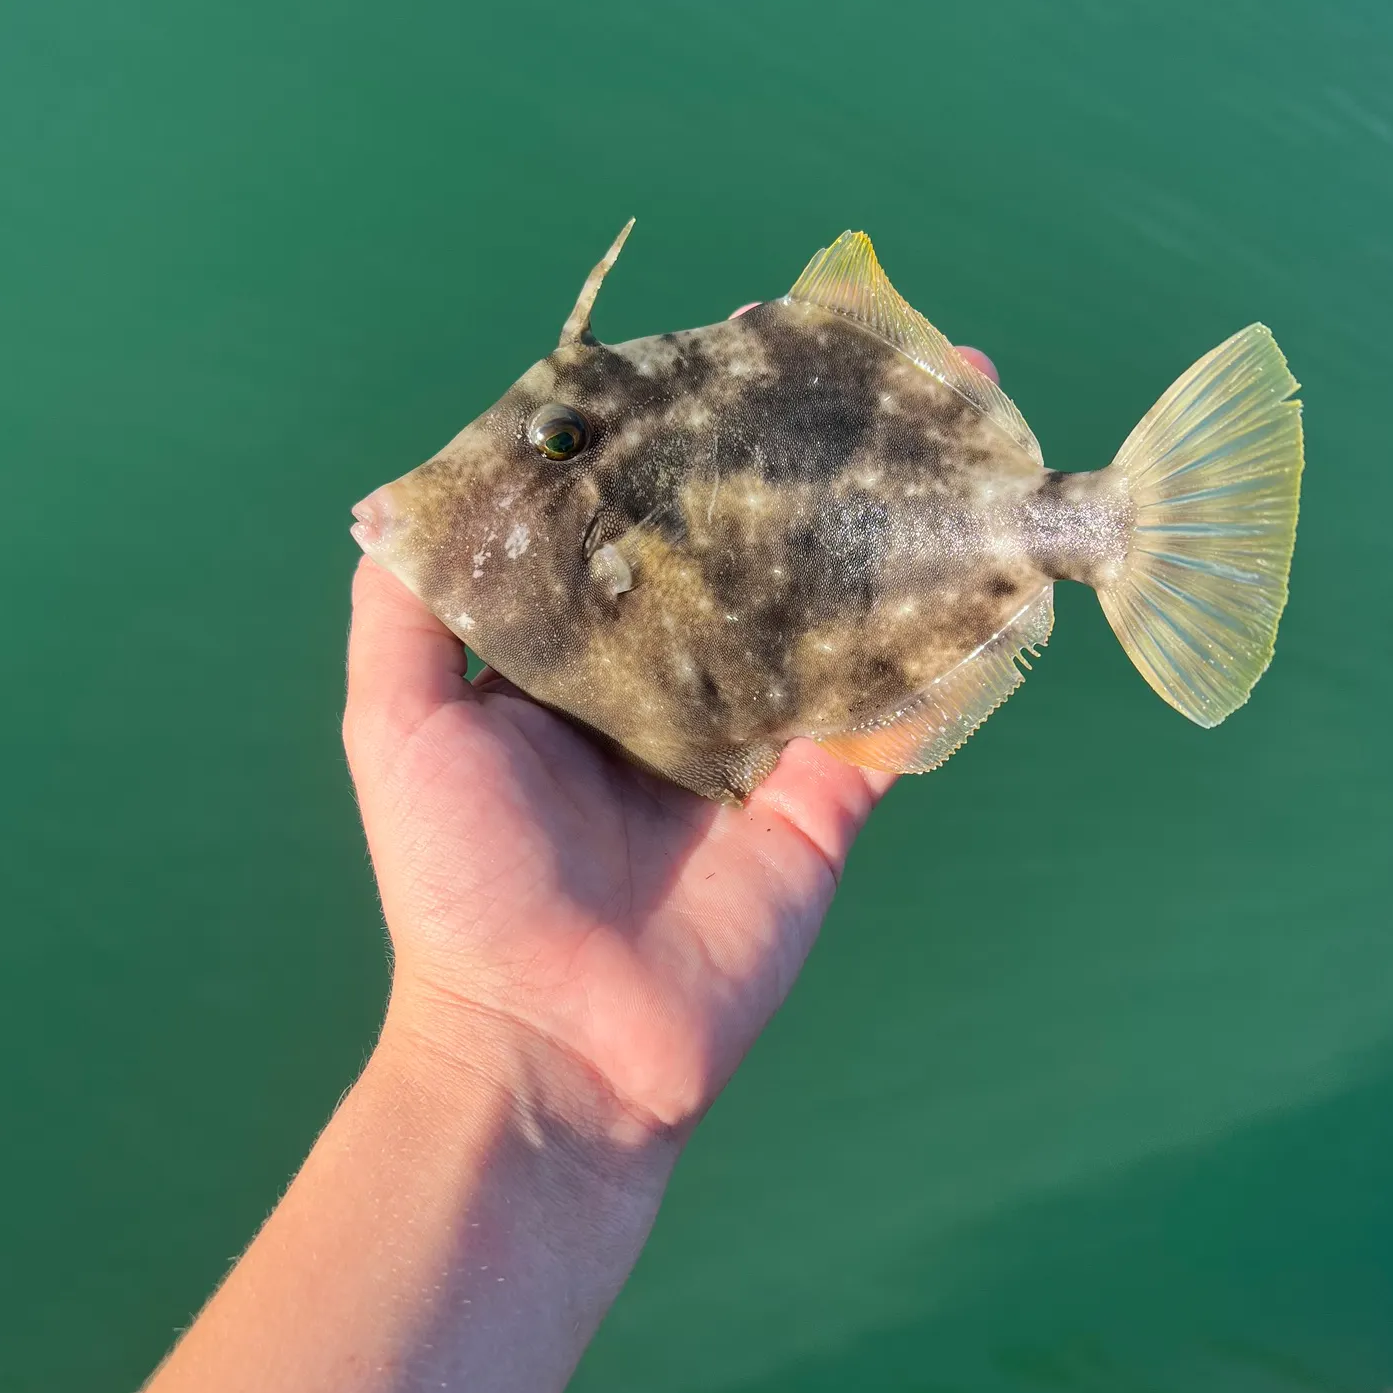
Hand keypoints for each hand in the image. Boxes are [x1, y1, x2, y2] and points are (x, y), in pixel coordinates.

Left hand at [344, 325, 1001, 1142]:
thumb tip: (405, 493)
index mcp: (585, 655)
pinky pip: (896, 712)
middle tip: (877, 362)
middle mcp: (680, 680)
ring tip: (965, 427)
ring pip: (841, 612)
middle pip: (758, 549)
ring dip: (901, 526)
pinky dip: (948, 645)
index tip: (731, 346)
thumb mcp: (397, 727)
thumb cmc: (459, 882)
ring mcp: (762, 737)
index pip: (645, 518)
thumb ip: (403, 611)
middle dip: (815, 462)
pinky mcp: (825, 799)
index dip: (687, 438)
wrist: (552, 1046)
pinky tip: (995, 560)